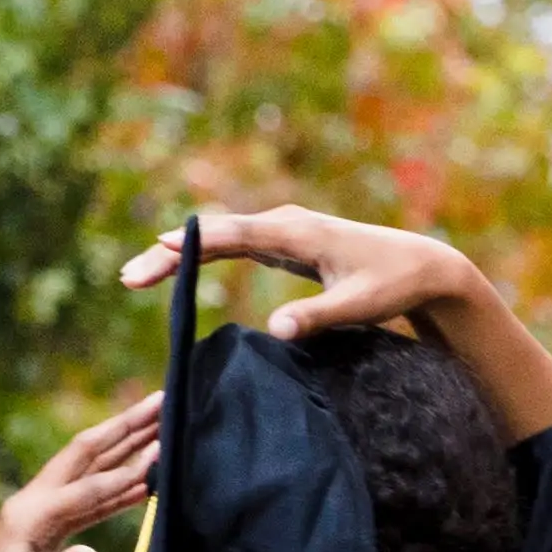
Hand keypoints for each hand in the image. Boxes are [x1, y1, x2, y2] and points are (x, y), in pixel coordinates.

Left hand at [0, 389, 163, 551]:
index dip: (127, 469)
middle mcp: (33, 504)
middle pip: (87, 454)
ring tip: (163, 424)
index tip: (164, 447)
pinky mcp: (51, 529)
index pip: (86, 486)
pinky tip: (146, 476)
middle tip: (164, 401)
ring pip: (91, 471)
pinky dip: (120, 484)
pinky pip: (92, 499)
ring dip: (127, 447)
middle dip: (126, 426)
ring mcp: (41, 514)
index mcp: (27, 516)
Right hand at [136, 203, 551, 441]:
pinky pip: (234, 246)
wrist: (424, 267)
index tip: (153, 256)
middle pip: (214, 234)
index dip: (188, 247)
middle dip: (169, 253)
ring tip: (138, 276)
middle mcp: (284, 223)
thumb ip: (317, 316)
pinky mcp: (286, 244)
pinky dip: (203, 256)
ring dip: (179, 254)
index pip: (230, 237)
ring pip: (219, 238)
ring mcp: (283, 231)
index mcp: (296, 231)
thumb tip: (276, 329)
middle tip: (128, 277)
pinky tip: (176, 270)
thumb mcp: (358, 305)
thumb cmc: (394, 285)